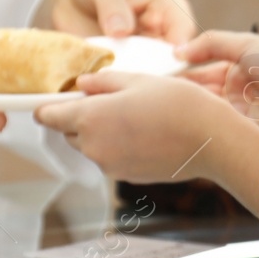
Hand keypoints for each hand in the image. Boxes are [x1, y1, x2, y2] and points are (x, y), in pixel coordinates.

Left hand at [33, 72, 258, 210]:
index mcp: (90, 118)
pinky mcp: (129, 176)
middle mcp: (94, 147)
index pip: (48, 116)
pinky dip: (120, 146)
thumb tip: (82, 85)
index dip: (47, 106)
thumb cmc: (178, 104)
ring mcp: (111, 166)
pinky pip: (113, 158)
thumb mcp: (137, 81)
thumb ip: (103, 83)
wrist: (211, 140)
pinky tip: (145, 133)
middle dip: (81, 118)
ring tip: (132, 116)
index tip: (52, 100)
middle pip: (70, 133)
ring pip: (93, 146)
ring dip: (102, 133)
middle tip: (107, 101)